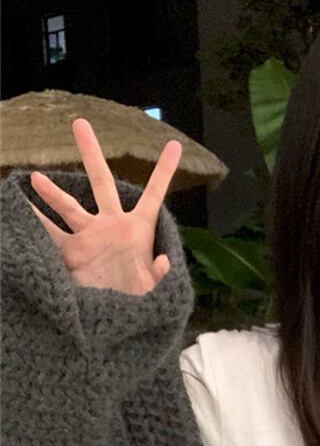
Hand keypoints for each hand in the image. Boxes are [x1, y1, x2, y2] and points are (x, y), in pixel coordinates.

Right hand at [25, 117, 181, 295]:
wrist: (119, 322)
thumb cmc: (142, 303)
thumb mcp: (156, 290)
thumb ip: (160, 275)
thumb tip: (164, 262)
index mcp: (138, 229)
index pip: (153, 194)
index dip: (163, 170)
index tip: (175, 144)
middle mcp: (111, 226)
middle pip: (101, 182)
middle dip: (91, 153)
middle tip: (80, 123)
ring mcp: (89, 237)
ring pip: (68, 207)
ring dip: (52, 193)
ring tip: (35, 177)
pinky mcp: (71, 254)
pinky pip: (49, 235)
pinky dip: (34, 224)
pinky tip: (17, 210)